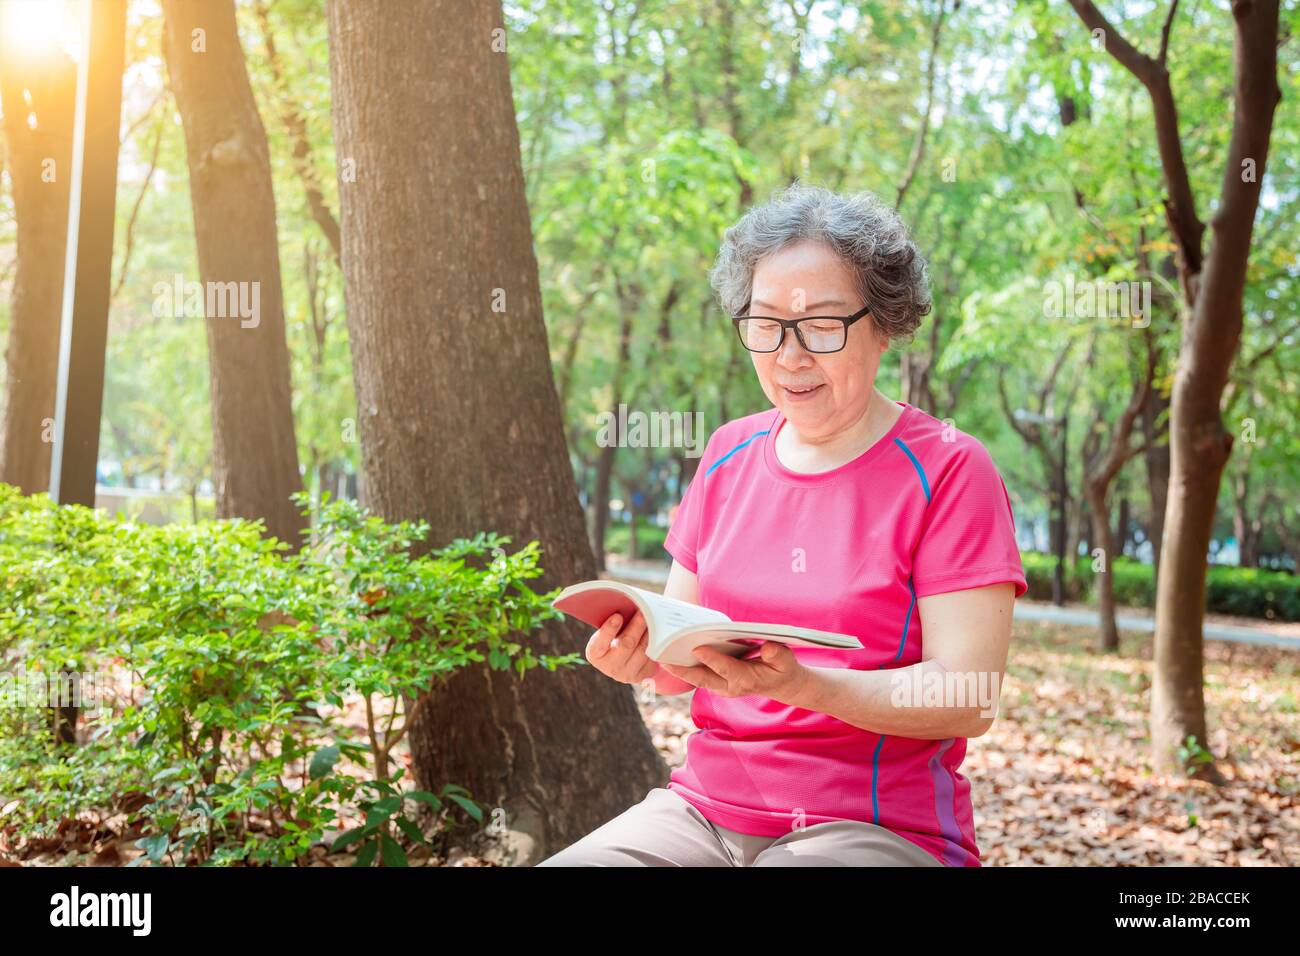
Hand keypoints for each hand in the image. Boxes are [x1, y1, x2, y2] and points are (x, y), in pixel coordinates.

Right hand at [585, 611, 656, 685]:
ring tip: (654, 619)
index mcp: (595, 654)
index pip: (599, 644)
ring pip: (643, 650)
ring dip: (649, 633)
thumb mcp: (609, 630)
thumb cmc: (616, 636)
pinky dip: (656, 643)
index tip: (618, 616)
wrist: (626, 657)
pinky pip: (653, 657)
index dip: (608, 630)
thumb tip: (626, 603)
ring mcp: (627, 674)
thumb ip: (613, 621)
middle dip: (635, 627)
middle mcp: (610, 668)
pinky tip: (659, 632)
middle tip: (643, 612)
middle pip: (625, 645)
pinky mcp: (643, 675)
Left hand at [660, 641, 808, 703]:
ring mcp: (722, 687)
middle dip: (682, 670)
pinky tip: (671, 655)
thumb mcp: (787, 661)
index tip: (697, 648)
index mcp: (746, 680)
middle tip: (663, 659)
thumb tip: (768, 646)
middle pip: (702, 678)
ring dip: (678, 670)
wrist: (781, 685)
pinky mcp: (717, 683)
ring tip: (659, 656)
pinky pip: (697, 675)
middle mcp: (730, 687)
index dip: (712, 659)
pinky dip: (684, 667)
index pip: (726, 668)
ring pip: (696, 678)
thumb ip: (778, 654)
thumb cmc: (783, 669)